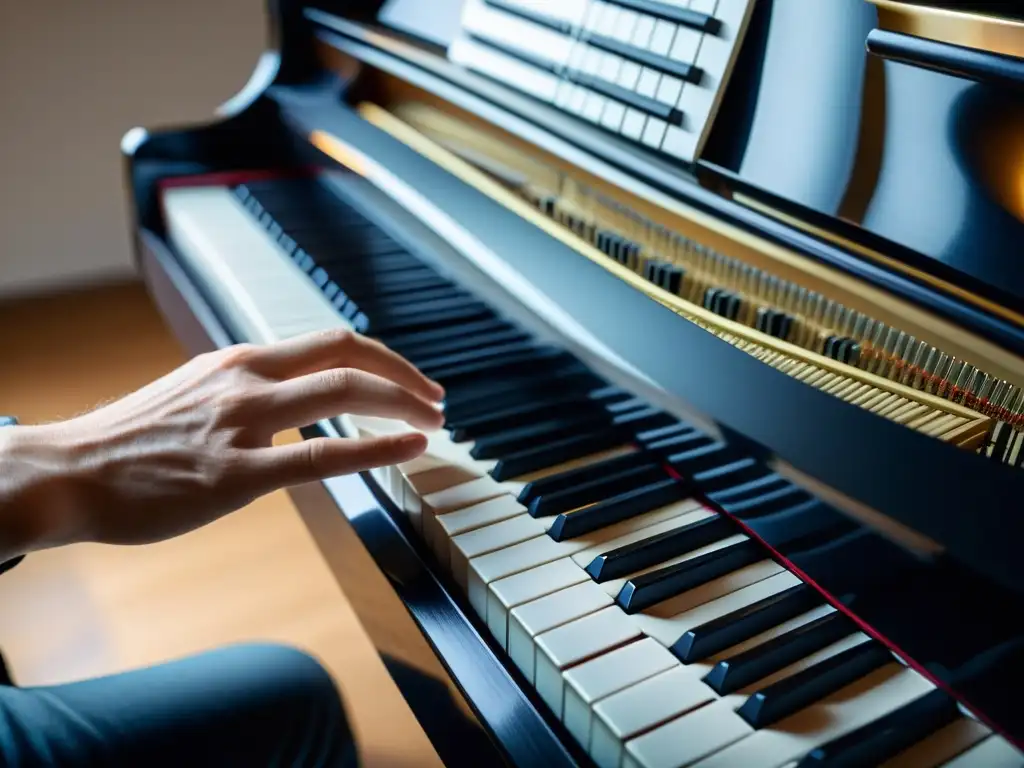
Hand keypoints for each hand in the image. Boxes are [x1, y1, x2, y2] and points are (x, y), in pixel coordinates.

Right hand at [0, 329, 444, 553]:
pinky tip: (409, 449)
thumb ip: (245, 389)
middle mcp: (248, 379)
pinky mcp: (235, 474)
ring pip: (345, 393)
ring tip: (435, 422)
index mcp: (240, 361)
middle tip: (438, 400)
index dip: (384, 358)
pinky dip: (377, 448)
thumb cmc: (129, 440)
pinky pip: (322, 455)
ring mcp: (243, 424)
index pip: (332, 342)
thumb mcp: (194, 391)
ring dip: (403, 403)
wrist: (67, 471)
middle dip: (406, 377)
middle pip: (350, 355)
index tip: (412, 380)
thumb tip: (291, 396)